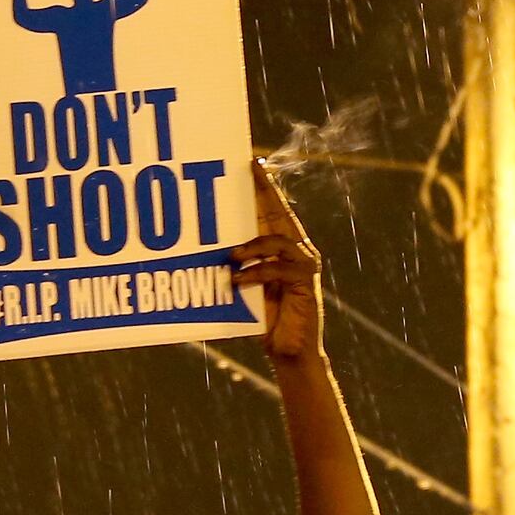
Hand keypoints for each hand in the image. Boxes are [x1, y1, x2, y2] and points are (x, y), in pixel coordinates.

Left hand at [230, 159, 327, 363]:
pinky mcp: (305, 282)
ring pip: (278, 239)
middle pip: (279, 213)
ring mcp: (304, 264)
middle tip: (248, 169)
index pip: (273, 209)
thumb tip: (208, 250)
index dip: (264, 185)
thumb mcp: (246, 287)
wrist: (289, 351)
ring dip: (251, 245)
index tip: (250, 162)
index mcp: (282, 247)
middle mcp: (297, 250)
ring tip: (230, 256)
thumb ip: (237, 267)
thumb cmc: (264, 319)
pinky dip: (255, 273)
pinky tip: (235, 281)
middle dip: (263, 190)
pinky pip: (278, 269)